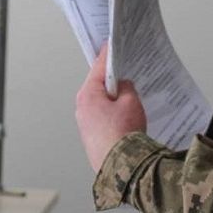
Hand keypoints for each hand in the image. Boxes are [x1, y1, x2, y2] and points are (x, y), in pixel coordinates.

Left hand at [75, 43, 145, 171]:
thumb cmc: (124, 134)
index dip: (108, 55)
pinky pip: (103, 119)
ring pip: (101, 104)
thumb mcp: (131, 102)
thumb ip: (126, 88)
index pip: (98, 68)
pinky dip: (113, 115)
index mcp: (87, 95)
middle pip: (99, 86)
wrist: (122, 167)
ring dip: (114, 100)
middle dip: (113, 81)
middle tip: (127, 72)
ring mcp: (85, 125)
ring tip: (131, 99)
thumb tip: (123, 86)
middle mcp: (82, 109)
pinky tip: (127, 119)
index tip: (110, 45)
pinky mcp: (91, 138)